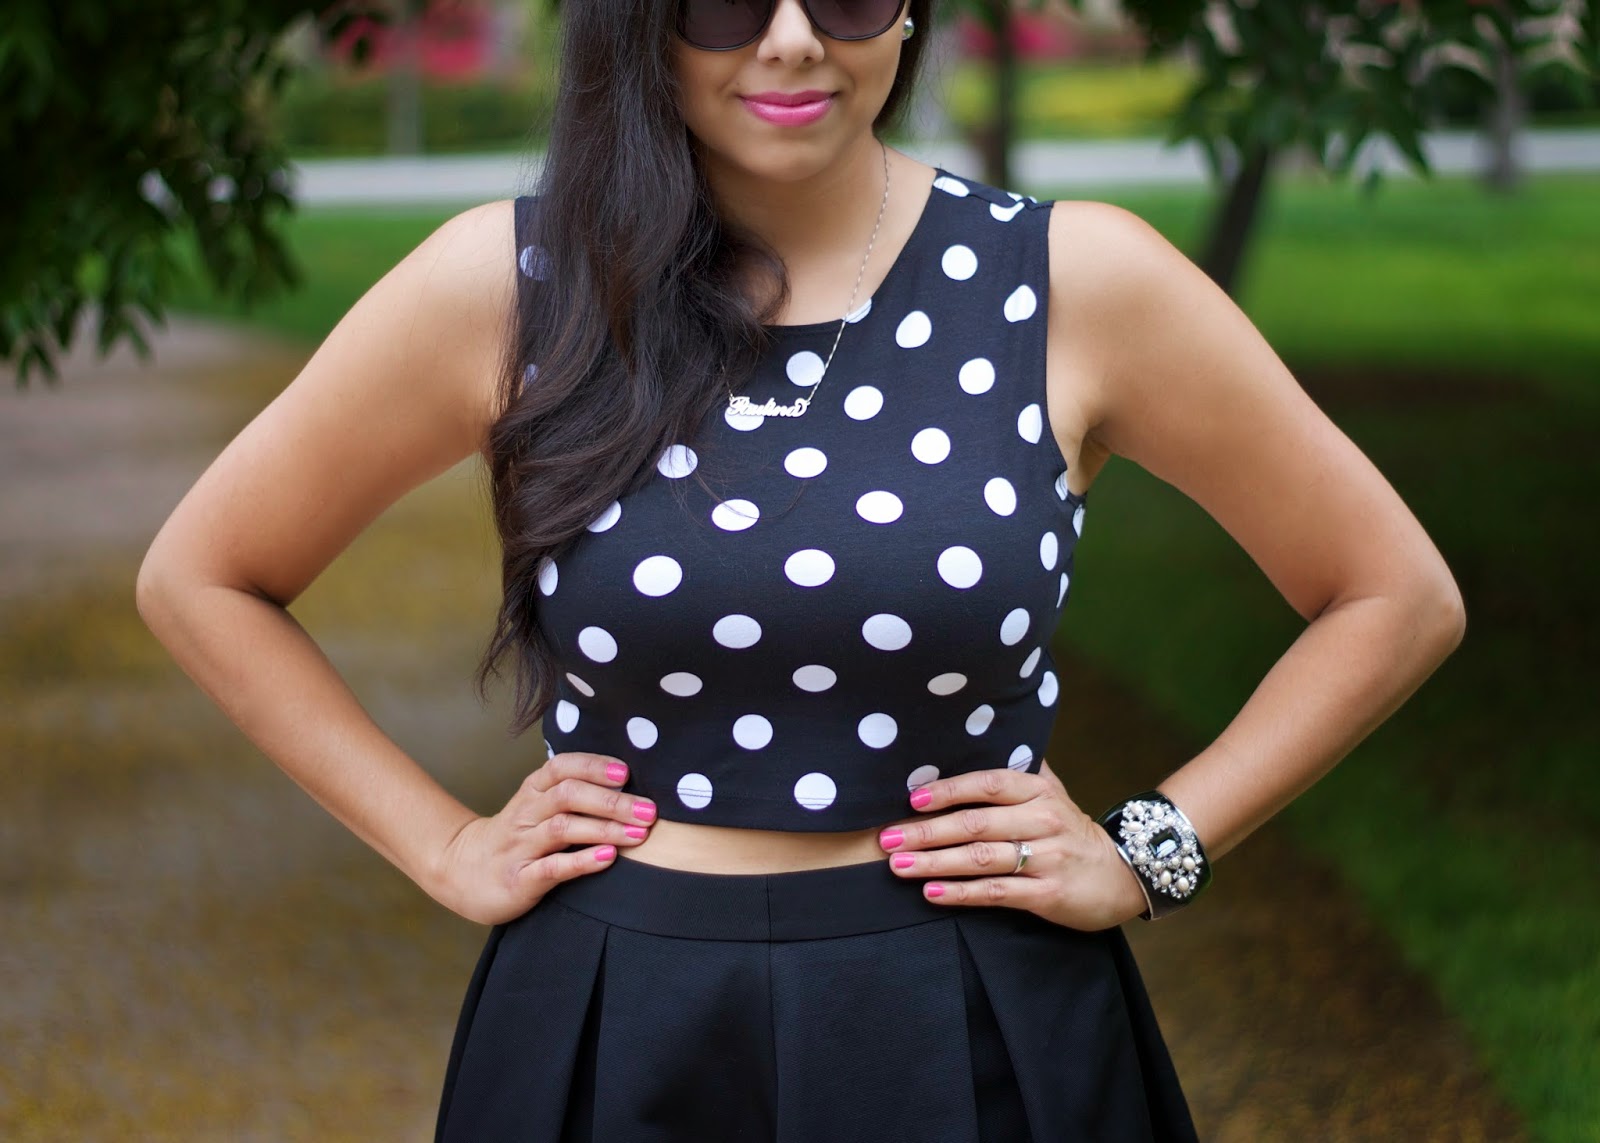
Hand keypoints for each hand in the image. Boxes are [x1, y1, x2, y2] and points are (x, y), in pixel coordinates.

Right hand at [429, 751, 656, 924]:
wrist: (461, 872)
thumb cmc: (516, 836)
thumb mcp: (536, 807)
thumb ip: (572, 793)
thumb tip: (627, 781)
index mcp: (532, 791)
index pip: (561, 767)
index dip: (593, 766)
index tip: (626, 773)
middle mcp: (526, 813)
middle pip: (568, 795)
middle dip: (611, 801)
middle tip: (648, 810)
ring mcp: (520, 846)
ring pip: (563, 828)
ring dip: (604, 828)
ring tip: (639, 834)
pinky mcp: (519, 879)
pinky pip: (552, 867)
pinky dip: (582, 861)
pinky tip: (608, 858)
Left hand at [877, 759, 1148, 930]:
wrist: (1124, 874)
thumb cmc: (1072, 831)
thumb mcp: (1052, 793)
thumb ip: (1019, 769)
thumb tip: (979, 736)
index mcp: (1039, 791)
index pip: (988, 784)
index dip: (948, 790)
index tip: (912, 799)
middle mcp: (1043, 820)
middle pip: (975, 824)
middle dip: (926, 831)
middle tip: (887, 838)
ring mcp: (1046, 858)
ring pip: (980, 858)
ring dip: (934, 862)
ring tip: (898, 865)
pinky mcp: (1048, 893)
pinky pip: (997, 892)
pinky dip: (961, 893)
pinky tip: (932, 893)